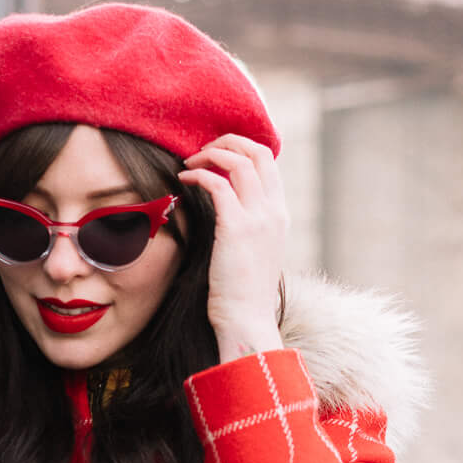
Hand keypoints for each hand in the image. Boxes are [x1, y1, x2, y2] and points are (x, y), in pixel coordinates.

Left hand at [178, 134, 286, 361]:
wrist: (247, 320)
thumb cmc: (242, 293)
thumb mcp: (253, 252)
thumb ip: (246, 227)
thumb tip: (222, 210)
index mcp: (279, 215)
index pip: (267, 163)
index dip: (240, 149)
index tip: (215, 156)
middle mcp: (274, 211)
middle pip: (257, 152)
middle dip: (227, 142)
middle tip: (200, 150)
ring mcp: (258, 218)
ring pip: (238, 161)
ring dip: (209, 155)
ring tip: (188, 164)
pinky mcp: (236, 228)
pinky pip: (217, 184)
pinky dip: (198, 175)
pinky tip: (183, 181)